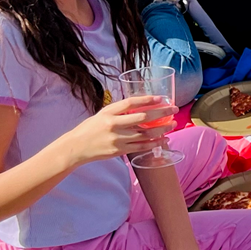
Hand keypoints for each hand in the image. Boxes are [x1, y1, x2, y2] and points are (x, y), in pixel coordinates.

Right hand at [62, 95, 176, 166]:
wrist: (76, 147)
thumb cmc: (90, 128)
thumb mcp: (102, 114)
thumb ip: (119, 111)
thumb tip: (141, 105)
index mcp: (108, 113)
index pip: (131, 103)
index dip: (148, 100)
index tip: (161, 98)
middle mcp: (113, 125)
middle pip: (143, 118)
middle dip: (162, 113)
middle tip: (174, 109)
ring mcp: (117, 139)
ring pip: (146, 134)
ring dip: (162, 129)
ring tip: (172, 124)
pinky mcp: (119, 151)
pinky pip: (141, 147)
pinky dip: (155, 143)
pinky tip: (164, 138)